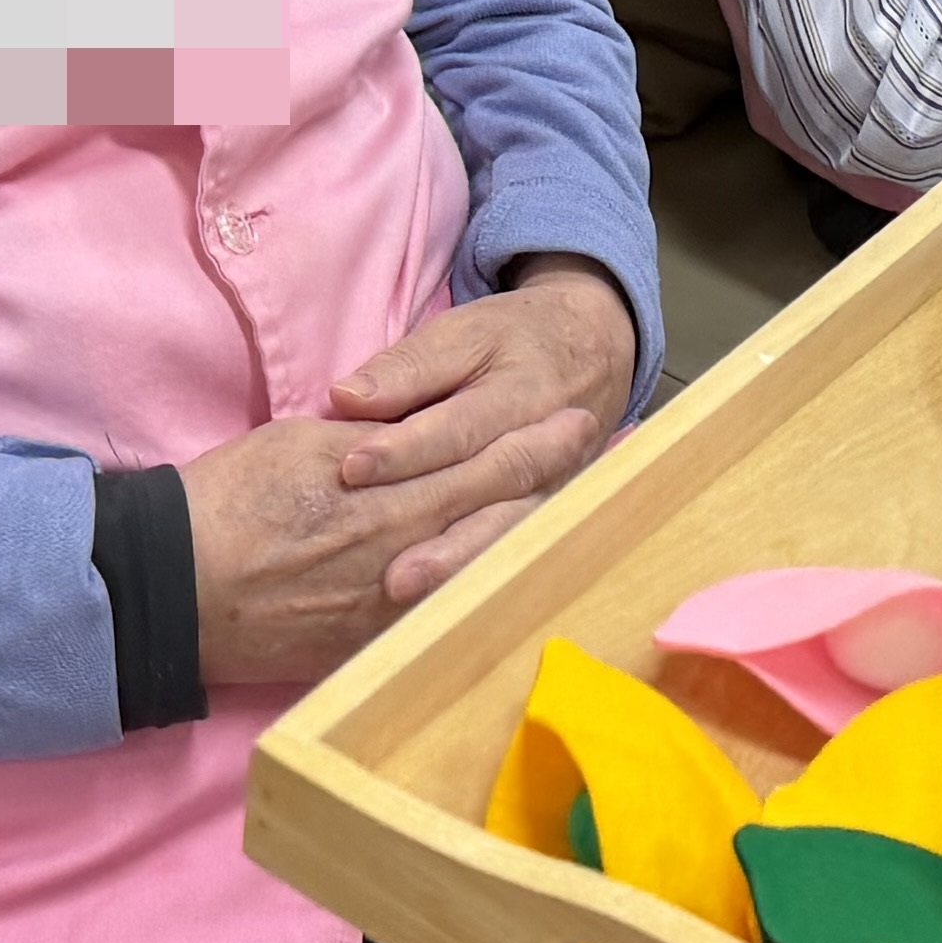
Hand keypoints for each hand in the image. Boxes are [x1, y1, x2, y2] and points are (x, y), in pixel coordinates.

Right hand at [188, 299, 626, 696]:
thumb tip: (420, 428)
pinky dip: (487, 592)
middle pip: (499, 511)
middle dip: (552, 482)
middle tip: (599, 458)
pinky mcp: (372, 644)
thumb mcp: (300, 442)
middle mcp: (399, 545)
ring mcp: (391, 602)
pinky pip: (446, 616)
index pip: (483, 458)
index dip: (536, 441)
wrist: (170, 586)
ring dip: (534, 535)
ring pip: (485, 565)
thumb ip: (374, 440)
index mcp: (383, 487)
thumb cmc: (226, 502)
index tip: (575, 422)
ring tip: (578, 515)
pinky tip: (517, 581)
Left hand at [325, 261, 635, 590]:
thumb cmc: (514, 342)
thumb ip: (409, 367)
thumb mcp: (466, 333)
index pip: (456, 429)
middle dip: (434, 529)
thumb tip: (348, 397)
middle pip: (487, 494)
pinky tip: (431, 609)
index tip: (352, 468)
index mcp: (521, 396)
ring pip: (504, 534)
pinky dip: (474, 580)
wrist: (592, 356)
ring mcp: (551, 492)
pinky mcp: (546, 519)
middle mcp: (546, 452)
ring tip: (405, 590)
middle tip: (381, 561)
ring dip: (458, 565)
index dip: (405, 449)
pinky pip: (512, 554)